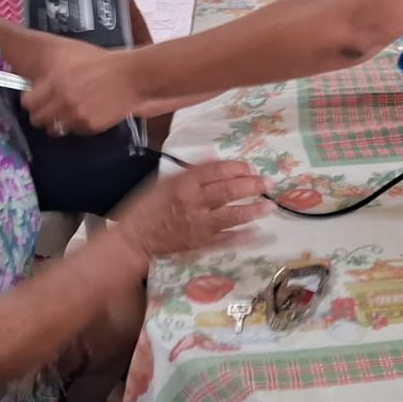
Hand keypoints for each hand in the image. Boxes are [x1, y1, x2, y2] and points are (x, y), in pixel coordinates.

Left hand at [21, 43, 138, 134]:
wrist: (131, 77)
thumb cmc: (105, 65)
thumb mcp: (74, 61)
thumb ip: (53, 76)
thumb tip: (37, 85)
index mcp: (56, 81)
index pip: (27, 101)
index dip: (32, 100)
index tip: (37, 99)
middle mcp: (62, 100)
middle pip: (36, 119)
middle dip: (42, 114)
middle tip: (52, 108)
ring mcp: (75, 115)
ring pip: (53, 129)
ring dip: (59, 122)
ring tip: (69, 112)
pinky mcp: (89, 126)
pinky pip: (74, 131)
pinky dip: (78, 125)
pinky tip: (87, 113)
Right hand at [115, 160, 271, 260]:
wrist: (133, 240)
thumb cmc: (146, 207)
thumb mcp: (164, 181)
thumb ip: (190, 170)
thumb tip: (214, 156)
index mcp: (184, 184)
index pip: (215, 171)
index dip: (236, 168)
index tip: (249, 167)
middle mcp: (194, 203)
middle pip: (227, 191)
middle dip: (250, 186)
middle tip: (267, 183)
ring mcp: (198, 226)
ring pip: (231, 216)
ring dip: (252, 210)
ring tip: (269, 206)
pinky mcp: (200, 244)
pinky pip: (225, 240)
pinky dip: (241, 236)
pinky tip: (257, 232)